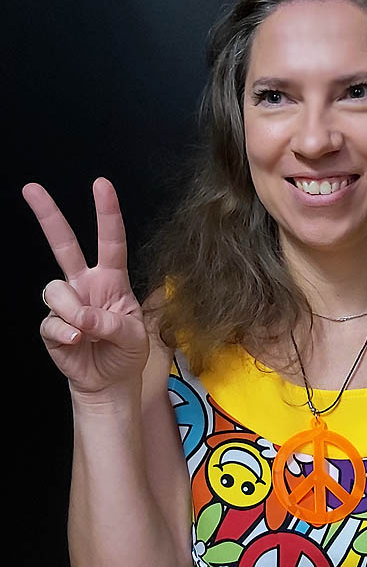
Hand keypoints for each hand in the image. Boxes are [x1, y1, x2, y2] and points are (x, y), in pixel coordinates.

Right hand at [23, 178, 148, 398]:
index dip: (107, 212)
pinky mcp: (52, 325)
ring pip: (55, 290)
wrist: (109, 382)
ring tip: (87, 332)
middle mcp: (86, 284)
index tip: (101, 185)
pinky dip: (65, 334)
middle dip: (48, 216)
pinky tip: (77, 343)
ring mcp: (67, 303)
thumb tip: (83, 318)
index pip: (111, 240)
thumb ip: (111, 323)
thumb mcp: (135, 336)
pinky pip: (51, 321)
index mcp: (113, 279)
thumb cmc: (126, 351)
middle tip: (31, 188)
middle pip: (64, 244)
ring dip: (72, 311)